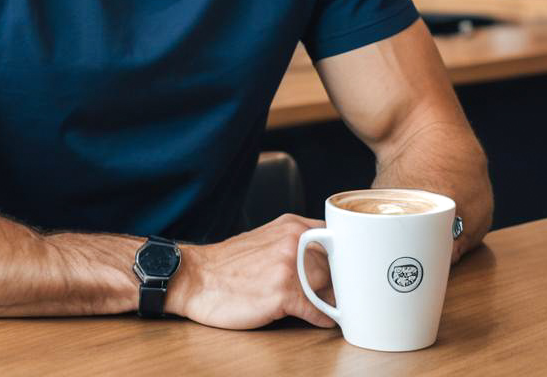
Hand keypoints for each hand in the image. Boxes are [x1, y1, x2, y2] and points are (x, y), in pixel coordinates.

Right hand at [167, 214, 336, 329]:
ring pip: (329, 287)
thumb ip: (293, 243)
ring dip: (333, 301)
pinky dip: (323, 319)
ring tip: (333, 308)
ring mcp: (289, 267)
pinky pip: (316, 310)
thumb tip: (323, 260)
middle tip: (342, 295)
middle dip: (339, 283)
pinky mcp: (283, 294)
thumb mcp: (264, 238)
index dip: (344, 256)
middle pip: (336, 265)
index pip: (335, 237)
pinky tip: (322, 320)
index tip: (350, 269)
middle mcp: (293, 242)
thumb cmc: (227, 264)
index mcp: (291, 226)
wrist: (196, 278)